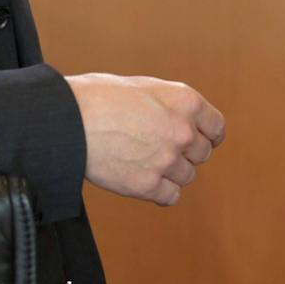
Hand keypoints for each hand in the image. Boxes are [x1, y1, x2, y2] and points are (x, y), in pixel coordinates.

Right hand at [66, 73, 225, 205]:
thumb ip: (169, 105)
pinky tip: (143, 179)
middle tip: (160, 148)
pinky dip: (160, 191)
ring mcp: (167, 160)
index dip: (208, 135)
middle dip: (186, 152)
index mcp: (186, 102)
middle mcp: (183, 132)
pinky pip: (170, 196)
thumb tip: (181, 119)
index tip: (200, 139)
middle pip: (202, 154)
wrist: (67, 121)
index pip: (217, 128)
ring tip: (145, 161)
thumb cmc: (97, 97)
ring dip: (171, 172)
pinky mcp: (147, 186)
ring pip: (187, 176)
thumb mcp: (143, 87)